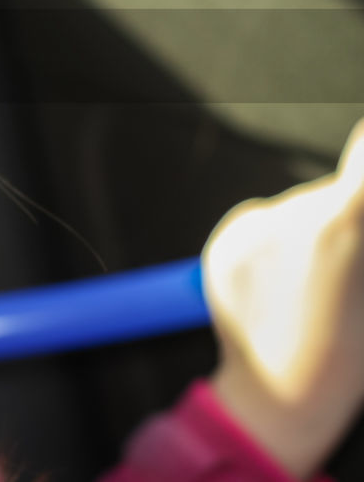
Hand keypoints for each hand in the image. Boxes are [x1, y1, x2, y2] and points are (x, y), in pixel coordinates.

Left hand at [204, 117, 363, 478]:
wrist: (280, 395)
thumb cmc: (350, 351)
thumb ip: (362, 222)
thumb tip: (359, 178)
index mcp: (344, 223)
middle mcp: (290, 216)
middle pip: (332, 192)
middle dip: (348, 217)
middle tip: (349, 270)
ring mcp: (250, 229)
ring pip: (298, 209)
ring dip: (312, 232)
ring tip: (316, 288)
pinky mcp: (222, 243)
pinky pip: (261, 225)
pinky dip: (276, 244)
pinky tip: (284, 287)